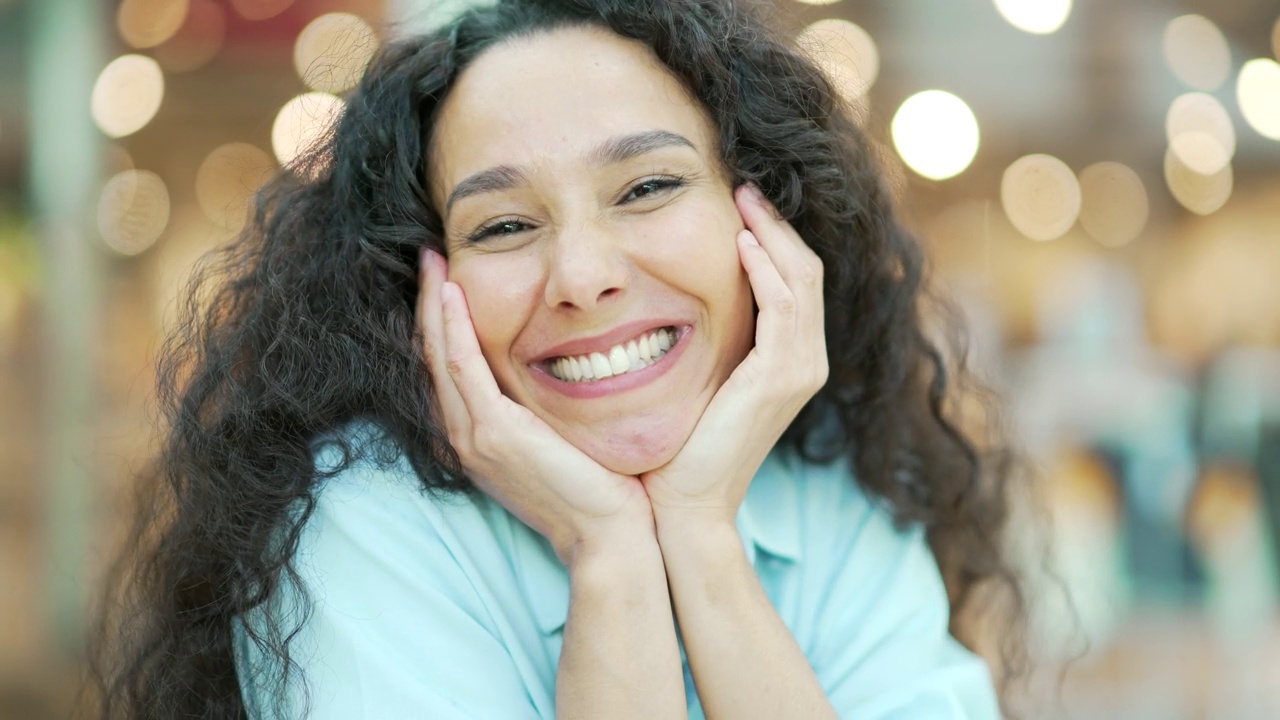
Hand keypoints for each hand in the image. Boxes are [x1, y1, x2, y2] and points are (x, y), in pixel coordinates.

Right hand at [417, 249, 653, 564]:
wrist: (608, 535)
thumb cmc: (597, 490)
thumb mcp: (561, 440)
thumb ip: (545, 409)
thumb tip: (564, 367)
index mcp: (478, 438)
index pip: (447, 369)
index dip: (440, 323)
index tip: (445, 280)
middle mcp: (464, 437)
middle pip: (432, 357)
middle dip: (427, 304)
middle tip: (427, 258)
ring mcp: (474, 437)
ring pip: (439, 357)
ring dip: (433, 305)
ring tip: (431, 262)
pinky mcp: (493, 433)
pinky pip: (463, 368)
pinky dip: (452, 328)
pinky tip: (451, 293)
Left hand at [641, 184, 827, 526]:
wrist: (686, 505)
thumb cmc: (682, 447)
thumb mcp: (701, 381)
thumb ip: (709, 341)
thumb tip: (677, 296)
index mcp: (791, 360)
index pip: (795, 280)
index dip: (774, 238)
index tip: (740, 204)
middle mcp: (806, 361)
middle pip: (807, 270)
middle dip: (777, 224)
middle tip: (745, 187)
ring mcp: (799, 369)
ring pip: (801, 279)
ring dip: (772, 233)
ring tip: (743, 200)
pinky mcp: (780, 377)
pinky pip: (783, 306)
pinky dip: (767, 269)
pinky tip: (740, 242)